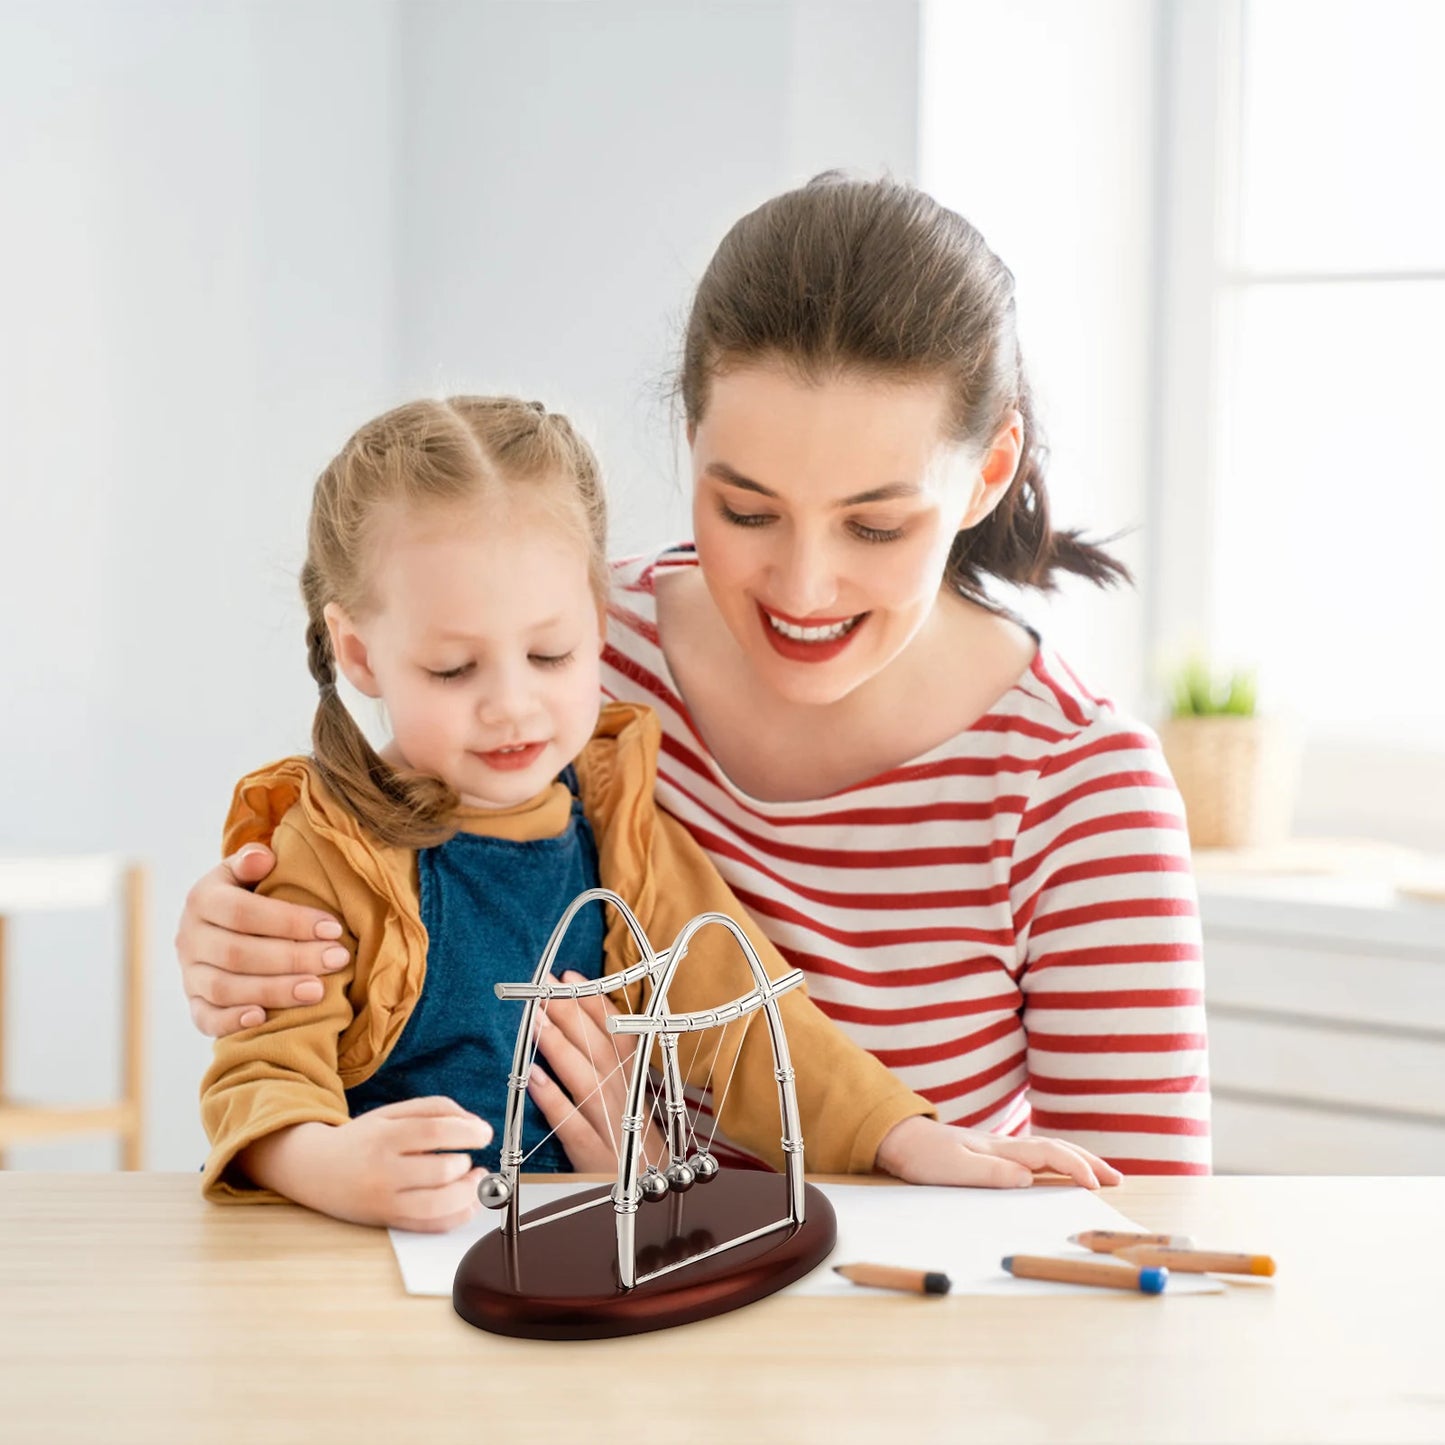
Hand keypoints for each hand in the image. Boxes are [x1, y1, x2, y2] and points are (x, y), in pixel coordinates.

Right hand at [176, 844, 346, 1037]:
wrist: (222, 923)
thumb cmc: (251, 893)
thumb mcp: (248, 870)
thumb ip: (253, 861)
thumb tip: (262, 858)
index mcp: (202, 899)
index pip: (243, 912)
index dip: (290, 921)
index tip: (333, 928)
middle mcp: (189, 937)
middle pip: (237, 954)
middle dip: (292, 958)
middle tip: (337, 959)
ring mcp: (189, 973)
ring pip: (224, 988)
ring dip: (273, 991)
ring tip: (317, 990)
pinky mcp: (194, 1003)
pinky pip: (205, 1018)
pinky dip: (232, 1022)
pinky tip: (263, 1018)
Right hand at [243, 1097, 494, 1232]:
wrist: (316, 1169)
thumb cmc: (364, 1138)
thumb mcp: (393, 1112)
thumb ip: (436, 1109)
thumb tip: (474, 1124)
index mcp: (385, 1135)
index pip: (435, 1132)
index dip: (468, 1131)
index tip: (484, 1133)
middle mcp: (384, 1171)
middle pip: (440, 1171)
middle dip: (467, 1165)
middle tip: (472, 1160)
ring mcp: (385, 1201)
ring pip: (438, 1205)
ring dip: (468, 1193)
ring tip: (474, 1180)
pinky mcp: (388, 1222)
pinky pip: (429, 1227)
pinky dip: (457, 1217)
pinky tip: (467, 1203)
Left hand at [527, 971, 667, 1171]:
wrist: (656, 1198)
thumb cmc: (636, 1145)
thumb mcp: (634, 1100)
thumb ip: (615, 1064)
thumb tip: (588, 1022)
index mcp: (634, 1082)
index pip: (616, 1034)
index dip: (593, 1003)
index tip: (570, 978)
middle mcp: (625, 1098)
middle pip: (597, 1049)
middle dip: (569, 1014)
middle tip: (542, 986)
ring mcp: (612, 1126)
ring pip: (585, 1079)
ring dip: (559, 1047)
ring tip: (534, 1020)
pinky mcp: (596, 1157)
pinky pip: (573, 1125)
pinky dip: (554, 1101)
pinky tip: (532, 1078)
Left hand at [874, 1116, 1124, 1189]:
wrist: (901, 1140)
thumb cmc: (925, 1157)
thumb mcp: (953, 1169)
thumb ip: (989, 1173)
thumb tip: (1027, 1178)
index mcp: (1001, 1148)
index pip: (1049, 1153)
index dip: (1075, 1167)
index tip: (1096, 1185)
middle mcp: (1007, 1145)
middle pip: (1057, 1148)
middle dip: (1089, 1162)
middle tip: (1117, 1180)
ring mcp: (1001, 1148)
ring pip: (1049, 1151)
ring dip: (1078, 1161)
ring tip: (1101, 1176)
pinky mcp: (994, 1155)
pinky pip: (1037, 1157)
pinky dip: (1059, 1163)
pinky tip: (1063, 1172)